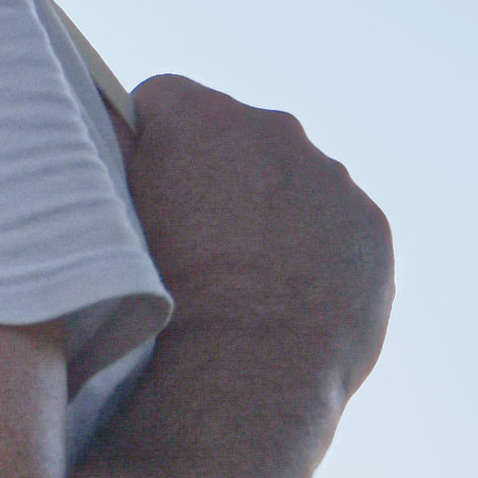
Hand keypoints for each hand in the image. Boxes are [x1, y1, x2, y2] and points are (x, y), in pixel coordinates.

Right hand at [127, 76, 393, 393]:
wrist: (245, 375)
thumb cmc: (163, 298)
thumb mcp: (107, 215)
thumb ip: (107, 148)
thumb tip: (108, 113)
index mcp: (201, 116)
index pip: (163, 102)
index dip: (150, 147)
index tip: (146, 193)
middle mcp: (274, 129)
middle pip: (234, 138)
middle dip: (217, 176)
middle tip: (197, 243)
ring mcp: (331, 177)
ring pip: (292, 181)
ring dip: (272, 213)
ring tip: (248, 279)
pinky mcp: (370, 224)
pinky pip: (338, 224)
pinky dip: (318, 249)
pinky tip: (293, 296)